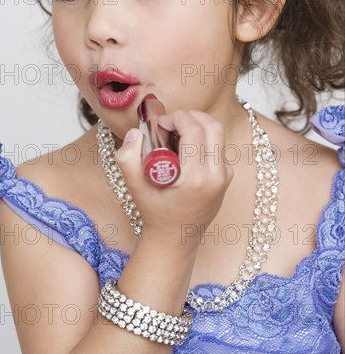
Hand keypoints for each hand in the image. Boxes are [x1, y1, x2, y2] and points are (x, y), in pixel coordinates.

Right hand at [115, 110, 233, 250]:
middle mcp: (215, 176)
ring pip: (218, 132)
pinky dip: (203, 137)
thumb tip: (136, 132)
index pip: (194, 130)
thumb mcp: (134, 187)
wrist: (176, 237)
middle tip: (170, 122)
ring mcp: (224, 176)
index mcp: (195, 178)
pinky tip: (186, 146)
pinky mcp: (227, 176)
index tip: (161, 123)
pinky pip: (218, 145)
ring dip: (198, 123)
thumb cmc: (155, 212)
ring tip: (178, 130)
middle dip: (189, 115)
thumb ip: (127, 158)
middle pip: (212, 126)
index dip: (176, 118)